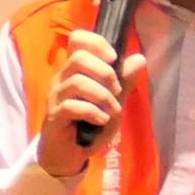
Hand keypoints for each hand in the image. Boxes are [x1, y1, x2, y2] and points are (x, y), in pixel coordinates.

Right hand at [37, 29, 147, 179]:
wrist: (69, 155)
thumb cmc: (88, 125)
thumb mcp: (112, 102)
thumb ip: (123, 82)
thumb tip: (140, 58)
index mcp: (75, 70)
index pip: (77, 39)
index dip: (97, 42)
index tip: (114, 58)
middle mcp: (62, 79)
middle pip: (79, 57)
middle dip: (105, 73)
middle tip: (117, 91)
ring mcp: (56, 97)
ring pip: (77, 82)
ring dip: (102, 96)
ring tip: (113, 111)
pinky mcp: (54, 116)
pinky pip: (72, 106)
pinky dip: (93, 112)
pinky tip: (102, 121)